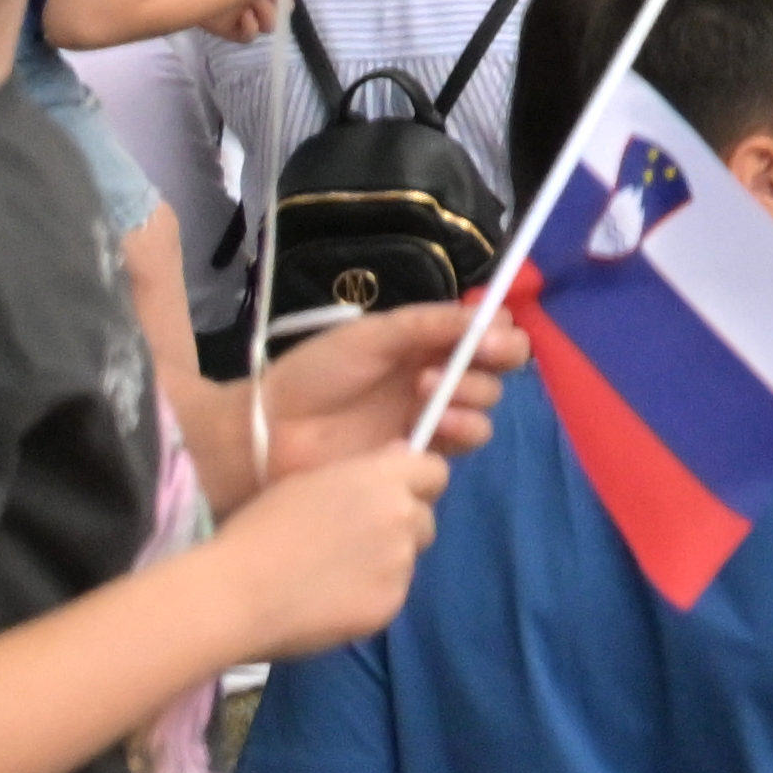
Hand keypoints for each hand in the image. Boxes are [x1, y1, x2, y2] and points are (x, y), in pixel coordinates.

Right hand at [199, 401, 462, 658]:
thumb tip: (402, 458)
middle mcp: (401, 515)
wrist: (233, 595)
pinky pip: (392, 593)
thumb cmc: (257, 532)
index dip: (416, 485)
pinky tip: (329, 603)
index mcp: (381, 478)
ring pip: (409, 558)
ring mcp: (400, 562)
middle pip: (425, 518)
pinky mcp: (391, 603)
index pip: (435, 473)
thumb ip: (363, 474)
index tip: (395, 497)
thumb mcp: (307, 483)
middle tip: (355, 544)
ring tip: (332, 576)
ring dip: (385, 563)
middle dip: (401, 528)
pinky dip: (370, 596)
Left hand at [256, 295, 502, 481]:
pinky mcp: (421, 456)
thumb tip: (492, 316)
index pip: (486, 333)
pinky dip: (459, 431)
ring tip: (433, 395)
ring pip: (484, 409)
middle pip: (496, 371)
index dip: (501, 332)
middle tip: (464, 363)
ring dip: (474, 397)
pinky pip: (462, 444)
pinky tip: (433, 427)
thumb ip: (431, 323)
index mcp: (426, 344)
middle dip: (491, 364)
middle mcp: (437, 379)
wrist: (271, 431)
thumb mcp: (372, 335)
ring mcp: (430, 419)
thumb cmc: (317, 373)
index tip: (492, 334)